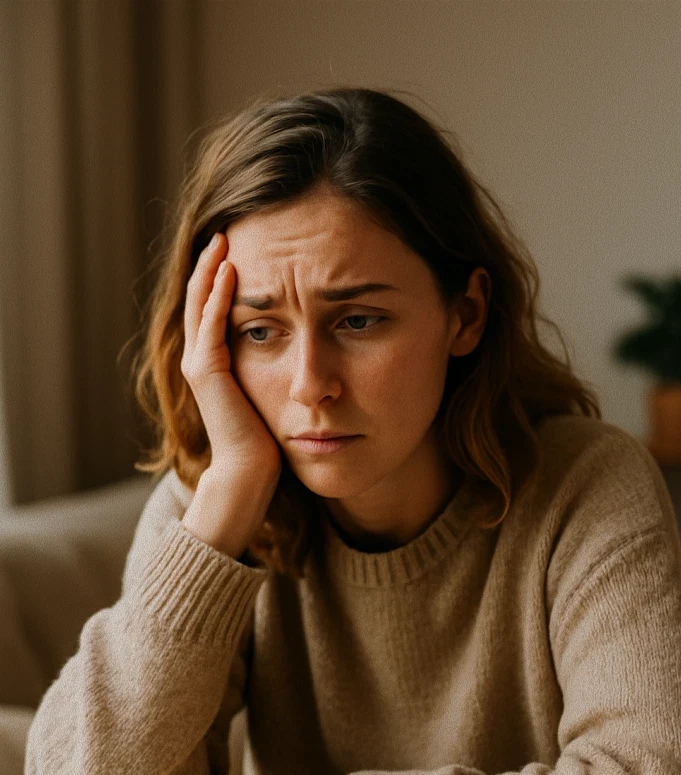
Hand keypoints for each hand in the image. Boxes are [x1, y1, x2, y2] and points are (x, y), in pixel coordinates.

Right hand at [181, 230, 281, 483]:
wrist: (251, 471)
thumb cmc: (270, 439)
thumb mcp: (276, 391)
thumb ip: (281, 364)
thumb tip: (310, 344)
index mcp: (216, 361)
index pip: (215, 306)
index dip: (223, 275)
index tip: (247, 245)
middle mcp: (200, 358)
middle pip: (200, 296)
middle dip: (213, 261)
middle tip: (229, 227)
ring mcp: (199, 363)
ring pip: (199, 303)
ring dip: (210, 268)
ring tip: (225, 237)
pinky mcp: (205, 371)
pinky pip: (210, 323)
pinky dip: (218, 295)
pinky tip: (230, 269)